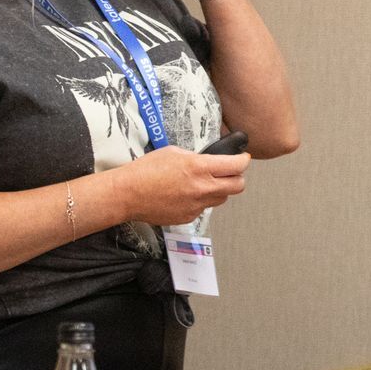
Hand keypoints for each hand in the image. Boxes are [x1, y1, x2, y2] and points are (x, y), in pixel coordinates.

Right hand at [113, 145, 251, 227]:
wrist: (127, 194)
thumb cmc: (145, 171)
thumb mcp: (174, 152)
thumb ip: (196, 157)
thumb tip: (208, 160)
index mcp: (199, 168)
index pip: (237, 166)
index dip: (243, 160)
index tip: (242, 158)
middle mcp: (202, 188)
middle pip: (238, 186)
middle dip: (237, 177)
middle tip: (229, 172)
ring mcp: (197, 205)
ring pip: (223, 198)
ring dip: (220, 190)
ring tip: (206, 183)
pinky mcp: (189, 217)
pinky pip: (204, 208)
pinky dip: (202, 201)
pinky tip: (187, 194)